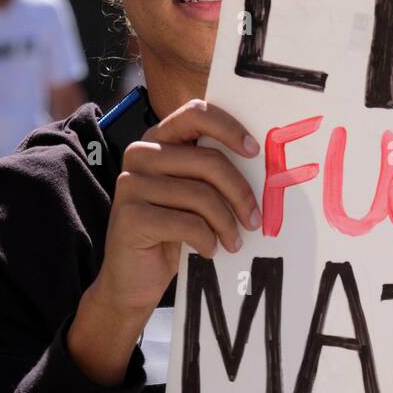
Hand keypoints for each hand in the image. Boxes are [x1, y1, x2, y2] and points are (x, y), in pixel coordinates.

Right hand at [68, 99, 260, 384]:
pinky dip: (207, 240)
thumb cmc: (173, 230)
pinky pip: (188, 223)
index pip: (196, 113)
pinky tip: (209, 250)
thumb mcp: (193, 193)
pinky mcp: (130, 216)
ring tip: (233, 241)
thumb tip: (263, 161)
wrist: (132, 280)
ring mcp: (130, 184)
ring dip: (227, 223)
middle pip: (208, 160)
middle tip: (255, 219)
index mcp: (158, 140)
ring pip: (201, 194)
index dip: (230, 129)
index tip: (254, 152)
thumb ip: (211, 171)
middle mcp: (140, 154)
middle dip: (240, 192)